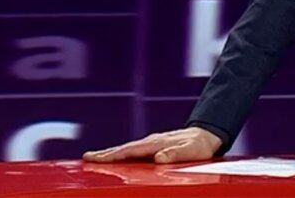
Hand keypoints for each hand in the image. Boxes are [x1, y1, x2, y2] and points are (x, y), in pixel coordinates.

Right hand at [82, 127, 222, 163]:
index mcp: (157, 143)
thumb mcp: (192, 151)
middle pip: (125, 148)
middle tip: (86, 158)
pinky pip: (134, 151)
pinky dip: (122, 154)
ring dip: (111, 154)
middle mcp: (152, 142)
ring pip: (128, 149)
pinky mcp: (154, 147)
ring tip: (94, 159)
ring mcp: (152, 143)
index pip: (131, 150)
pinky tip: (115, 159)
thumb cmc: (200, 146)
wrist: (207, 135)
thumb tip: (159, 157)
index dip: (113, 155)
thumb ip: (176, 153)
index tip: (96, 158)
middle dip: (105, 154)